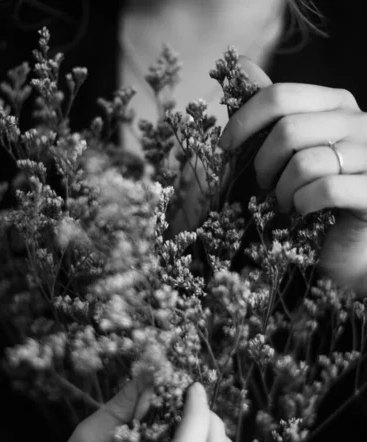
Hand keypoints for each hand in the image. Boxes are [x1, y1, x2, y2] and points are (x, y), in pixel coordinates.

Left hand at [218, 56, 366, 295]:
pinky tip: (304, 212)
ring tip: (286, 202)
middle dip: (263, 165)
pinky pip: (325, 190)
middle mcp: (359, 122)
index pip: (281, 96)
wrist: (344, 240)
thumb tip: (241, 64)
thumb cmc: (311, 191)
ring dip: (283, 191)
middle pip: (288, 130)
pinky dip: (303, 205)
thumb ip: (271, 109)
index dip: (244, 121)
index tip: (224, 147)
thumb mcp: (288, 147)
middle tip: (266, 185)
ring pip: (305, 163)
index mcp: (337, 104)